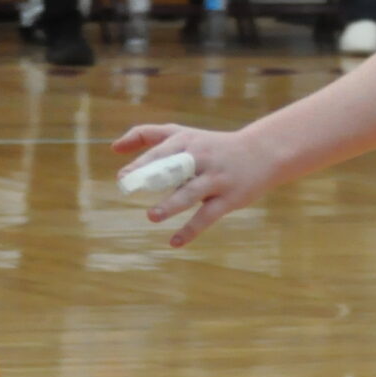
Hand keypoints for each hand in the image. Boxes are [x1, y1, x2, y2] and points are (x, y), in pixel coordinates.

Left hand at [111, 123, 277, 247]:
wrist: (262, 152)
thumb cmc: (213, 145)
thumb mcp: (184, 134)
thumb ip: (148, 136)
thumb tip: (113, 148)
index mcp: (187, 142)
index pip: (160, 150)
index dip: (140, 163)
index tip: (122, 177)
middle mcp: (201, 158)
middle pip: (174, 167)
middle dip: (152, 176)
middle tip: (129, 187)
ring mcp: (216, 179)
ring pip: (191, 192)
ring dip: (171, 204)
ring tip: (151, 216)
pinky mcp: (229, 198)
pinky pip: (208, 216)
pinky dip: (191, 230)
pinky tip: (174, 242)